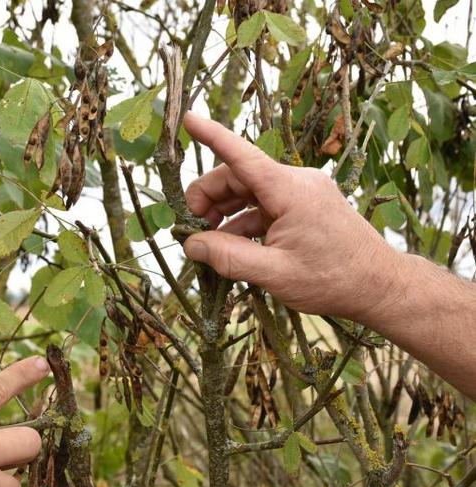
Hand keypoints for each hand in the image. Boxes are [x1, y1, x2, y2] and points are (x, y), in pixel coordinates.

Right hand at [182, 113, 406, 323]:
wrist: (380, 287)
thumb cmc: (333, 280)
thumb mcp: (274, 273)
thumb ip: (228, 257)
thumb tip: (191, 245)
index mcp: (291, 191)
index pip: (242, 156)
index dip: (212, 136)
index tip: (188, 119)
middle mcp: (297, 182)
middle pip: (238, 176)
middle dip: (209, 199)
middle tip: (191, 230)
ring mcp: (302, 192)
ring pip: (249, 191)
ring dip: (224, 213)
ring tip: (208, 244)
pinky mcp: (305, 205)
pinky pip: (264, 205)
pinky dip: (244, 222)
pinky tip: (232, 247)